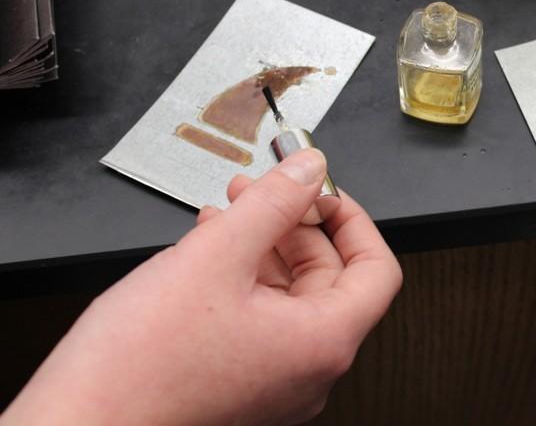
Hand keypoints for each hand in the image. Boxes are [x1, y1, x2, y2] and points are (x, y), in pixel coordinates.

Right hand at [1, 149, 401, 425]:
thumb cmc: (139, 368)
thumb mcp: (215, 256)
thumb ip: (273, 203)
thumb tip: (309, 170)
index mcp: (322, 343)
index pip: (376, 270)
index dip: (353, 220)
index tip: (325, 192)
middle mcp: (308, 371)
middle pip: (329, 279)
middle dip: (295, 225)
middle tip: (263, 190)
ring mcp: (275, 382)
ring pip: (289, 297)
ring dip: (264, 246)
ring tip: (228, 213)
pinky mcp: (242, 385)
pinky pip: (261, 320)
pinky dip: (244, 278)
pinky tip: (210, 250)